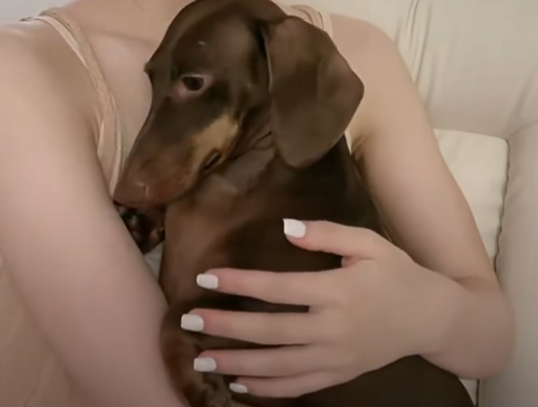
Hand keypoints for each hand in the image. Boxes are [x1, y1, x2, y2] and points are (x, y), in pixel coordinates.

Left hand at [182, 220, 446, 397]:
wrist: (430, 317)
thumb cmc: (396, 271)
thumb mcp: (367, 242)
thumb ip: (326, 234)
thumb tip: (286, 228)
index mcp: (337, 291)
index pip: (278, 289)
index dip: (240, 283)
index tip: (206, 277)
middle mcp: (333, 328)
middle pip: (270, 331)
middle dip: (227, 327)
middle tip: (189, 320)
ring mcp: (336, 357)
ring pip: (278, 366)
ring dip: (237, 363)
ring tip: (201, 358)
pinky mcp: (340, 374)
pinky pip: (298, 386)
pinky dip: (267, 390)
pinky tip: (240, 386)